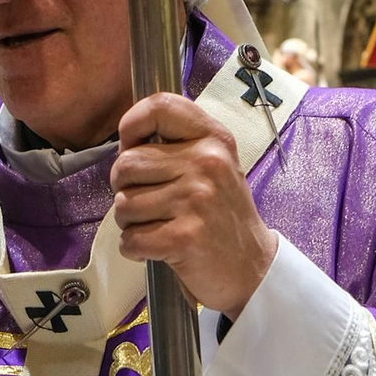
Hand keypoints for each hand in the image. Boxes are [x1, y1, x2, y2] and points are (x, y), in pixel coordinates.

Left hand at [111, 91, 276, 320]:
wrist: (252, 268)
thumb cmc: (221, 216)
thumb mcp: (212, 166)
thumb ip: (176, 145)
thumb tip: (125, 142)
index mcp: (213, 139)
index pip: (159, 106)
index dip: (131, 125)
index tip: (133, 147)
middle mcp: (206, 163)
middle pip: (126, 164)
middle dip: (125, 188)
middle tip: (151, 203)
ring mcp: (196, 200)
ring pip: (123, 204)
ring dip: (132, 222)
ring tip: (160, 226)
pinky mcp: (184, 237)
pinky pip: (130, 239)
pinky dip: (135, 249)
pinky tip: (159, 248)